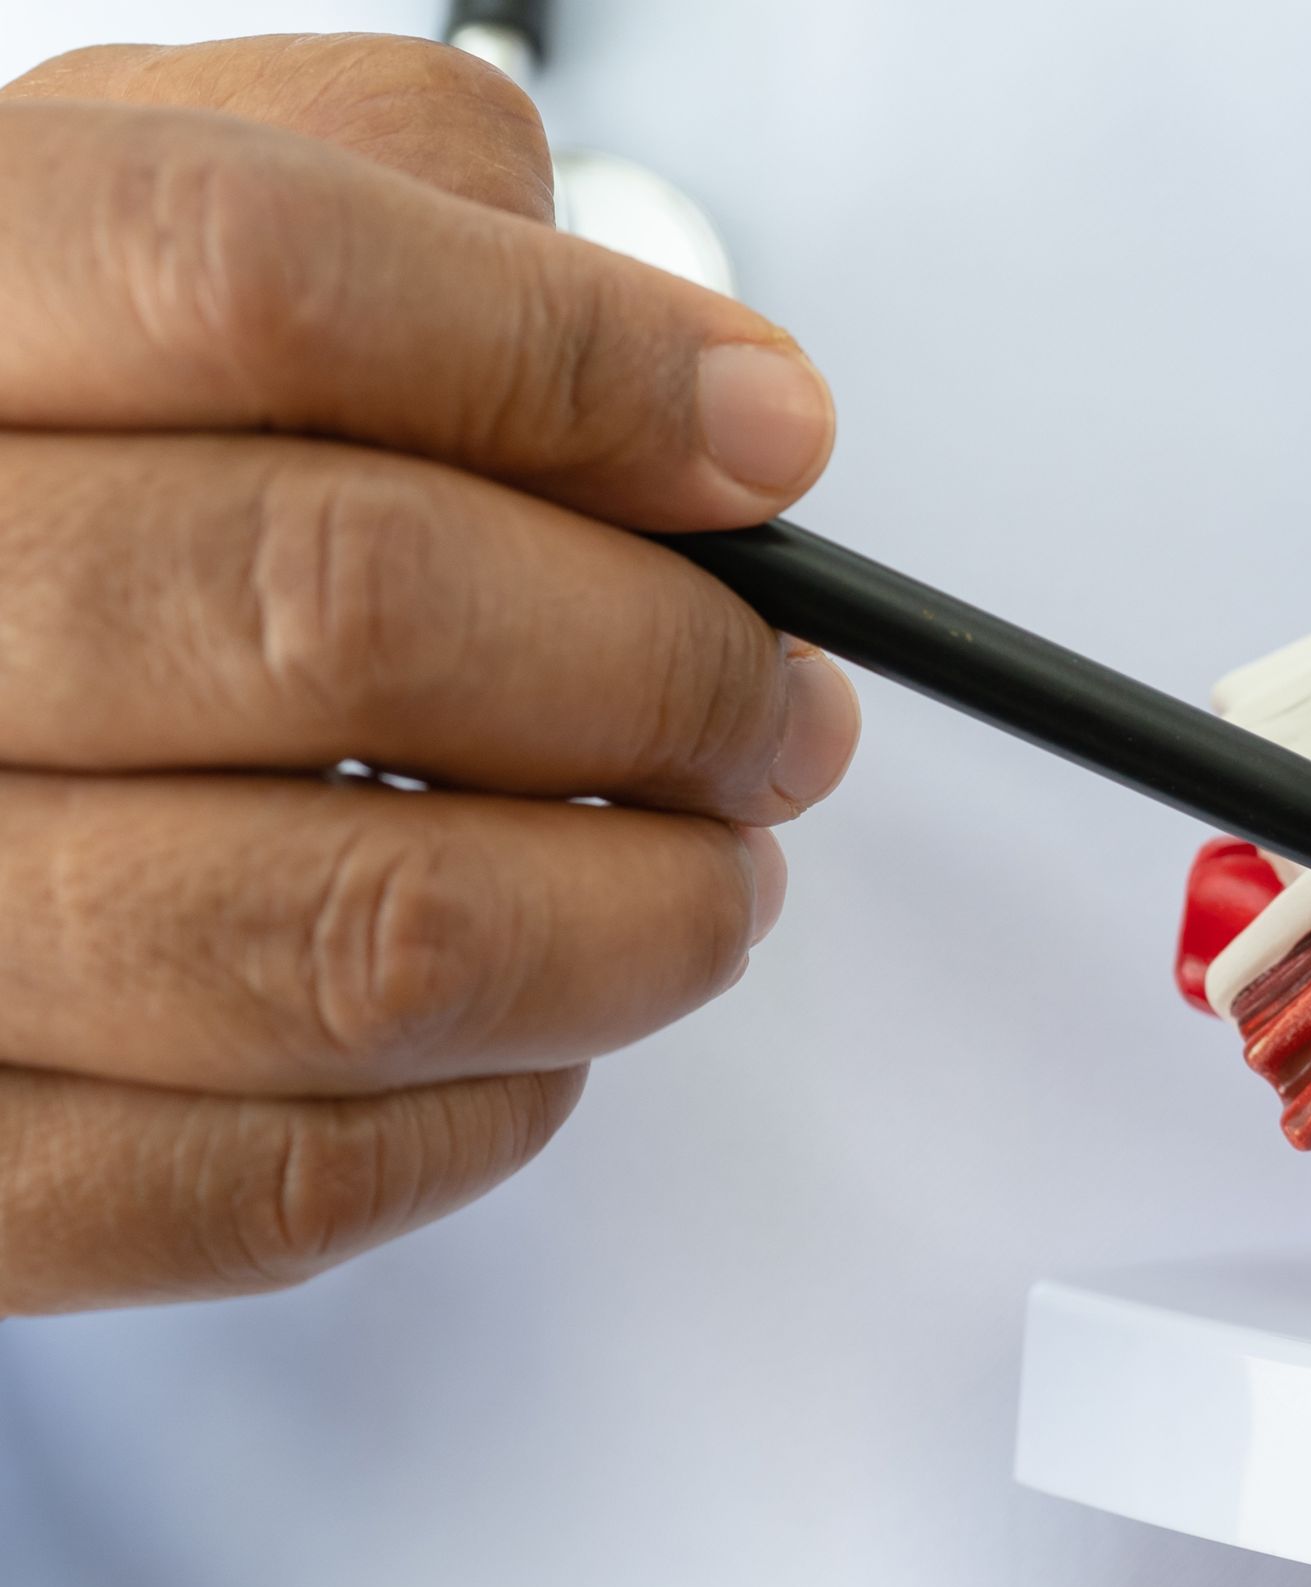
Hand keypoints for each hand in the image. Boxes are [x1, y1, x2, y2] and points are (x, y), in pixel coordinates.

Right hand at [0, 36, 856, 1306]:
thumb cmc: (52, 454)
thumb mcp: (165, 213)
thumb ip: (417, 219)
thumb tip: (704, 396)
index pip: (255, 277)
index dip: (570, 363)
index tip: (761, 444)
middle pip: (343, 605)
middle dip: (661, 670)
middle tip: (771, 709)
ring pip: (360, 937)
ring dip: (632, 920)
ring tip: (702, 876)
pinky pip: (278, 1181)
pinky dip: (490, 1110)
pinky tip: (537, 1028)